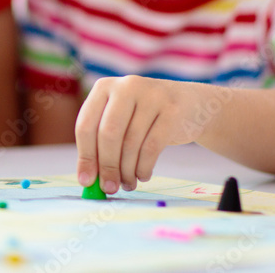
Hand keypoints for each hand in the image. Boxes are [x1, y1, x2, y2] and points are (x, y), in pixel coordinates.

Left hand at [75, 76, 203, 193]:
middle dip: (107, 166)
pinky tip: (142, 175)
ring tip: (127, 184)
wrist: (189, 104)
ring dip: (127, 171)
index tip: (86, 181)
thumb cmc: (144, 117)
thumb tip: (87, 180)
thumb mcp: (119, 120)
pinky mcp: (172, 110)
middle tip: (108, 188)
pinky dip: (144, 167)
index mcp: (104, 87)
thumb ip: (101, 144)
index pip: (86, 124)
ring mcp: (151, 96)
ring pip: (131, 143)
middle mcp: (126, 86)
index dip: (85, 156)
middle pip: (108, 134)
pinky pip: (152, 147)